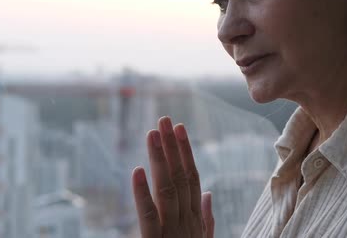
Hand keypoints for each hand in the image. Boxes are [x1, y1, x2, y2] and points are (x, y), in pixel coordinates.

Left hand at [132, 116, 214, 237]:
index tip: (180, 128)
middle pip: (180, 177)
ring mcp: (173, 231)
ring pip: (167, 190)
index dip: (186, 151)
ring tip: (152, 133)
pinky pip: (149, 216)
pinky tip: (137, 170)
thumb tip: (209, 193)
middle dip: (172, 146)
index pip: (191, 178)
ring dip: (160, 159)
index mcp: (195, 217)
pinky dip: (142, 193)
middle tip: (164, 119)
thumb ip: (206, 218)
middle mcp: (186, 221)